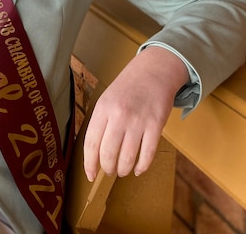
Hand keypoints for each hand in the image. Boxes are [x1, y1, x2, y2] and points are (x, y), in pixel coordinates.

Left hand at [82, 46, 187, 180]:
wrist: (154, 71)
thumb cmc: (127, 88)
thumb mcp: (106, 99)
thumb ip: (100, 123)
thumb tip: (94, 153)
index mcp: (102, 109)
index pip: (90, 144)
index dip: (89, 164)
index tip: (90, 175)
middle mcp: (119, 115)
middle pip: (108, 154)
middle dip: (107, 169)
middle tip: (109, 172)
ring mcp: (138, 121)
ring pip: (127, 157)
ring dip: (123, 170)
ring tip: (122, 171)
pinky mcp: (156, 125)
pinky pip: (147, 154)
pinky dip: (142, 167)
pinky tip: (138, 169)